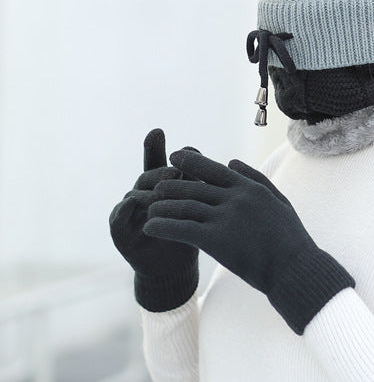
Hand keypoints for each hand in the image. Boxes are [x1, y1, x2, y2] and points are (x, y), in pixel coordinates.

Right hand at [109, 129, 199, 311]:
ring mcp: (129, 211)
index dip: (154, 146)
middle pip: (149, 176)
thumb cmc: (191, 228)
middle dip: (160, 173)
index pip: (158, 161)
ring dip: (148, 192)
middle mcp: (142, 192)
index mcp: (161, 183)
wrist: (174, 267)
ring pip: (136, 195)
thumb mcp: (199, 204)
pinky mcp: (120, 232)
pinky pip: (118, 219)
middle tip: (174, 172)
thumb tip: (228, 162)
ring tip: (161, 192)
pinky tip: (132, 204)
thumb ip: (204, 183)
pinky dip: (124, 211)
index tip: (157, 131)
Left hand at [144, 150, 353, 333]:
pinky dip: (164, 226)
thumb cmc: (290, 237)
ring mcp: (225, 217)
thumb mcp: (277, 200)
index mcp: (249, 187)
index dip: (191, 162)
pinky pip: (183, 229)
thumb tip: (231, 161)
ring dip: (163, 205)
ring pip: (185, 206)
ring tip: (149, 206)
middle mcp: (235, 197)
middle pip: (195, 187)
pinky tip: (150, 227)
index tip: (175, 157)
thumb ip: (255, 178)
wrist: (294, 268)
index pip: (213, 169)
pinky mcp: (216, 240)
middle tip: (154, 184)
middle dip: (171, 184)